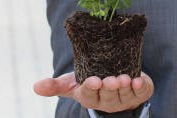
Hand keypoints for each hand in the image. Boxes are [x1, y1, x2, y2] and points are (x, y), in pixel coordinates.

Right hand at [34, 72, 153, 112]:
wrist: (114, 76)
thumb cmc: (91, 80)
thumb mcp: (73, 82)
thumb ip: (55, 85)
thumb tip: (35, 87)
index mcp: (90, 98)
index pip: (90, 95)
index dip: (92, 88)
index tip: (94, 80)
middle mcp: (107, 101)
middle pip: (108, 95)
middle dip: (109, 88)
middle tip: (111, 80)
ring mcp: (124, 99)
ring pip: (124, 95)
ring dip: (124, 87)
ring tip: (124, 78)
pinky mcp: (139, 93)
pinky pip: (141, 92)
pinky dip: (140, 87)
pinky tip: (139, 80)